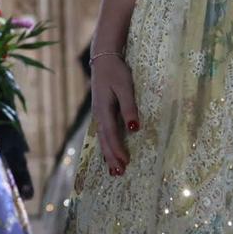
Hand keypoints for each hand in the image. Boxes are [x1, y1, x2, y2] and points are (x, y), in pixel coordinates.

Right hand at [90, 52, 135, 176]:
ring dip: (108, 154)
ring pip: (102, 138)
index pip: (111, 134)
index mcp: (103, 110)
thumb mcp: (125, 87)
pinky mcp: (101, 112)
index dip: (117, 149)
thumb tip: (134, 128)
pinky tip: (109, 152)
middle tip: (118, 174)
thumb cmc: (116, 72)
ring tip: (113, 170)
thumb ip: (129, 107)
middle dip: (111, 157)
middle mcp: (98, 114)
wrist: (103, 60)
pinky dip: (106, 145)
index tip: (125, 162)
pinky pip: (103, 133)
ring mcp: (98, 114)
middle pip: (104, 140)